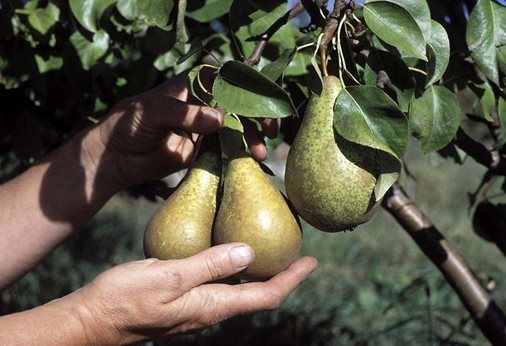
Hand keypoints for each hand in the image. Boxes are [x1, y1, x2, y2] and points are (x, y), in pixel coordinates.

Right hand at [67, 244, 316, 344]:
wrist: (92, 321)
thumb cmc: (126, 299)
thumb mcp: (169, 277)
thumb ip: (209, 265)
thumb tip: (249, 253)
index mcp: (212, 306)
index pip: (265, 296)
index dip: (291, 279)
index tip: (312, 261)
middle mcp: (210, 309)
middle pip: (257, 294)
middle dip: (281, 274)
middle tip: (296, 251)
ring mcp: (196, 306)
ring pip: (240, 289)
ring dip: (259, 271)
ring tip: (270, 248)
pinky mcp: (183, 299)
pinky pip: (219, 283)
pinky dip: (234, 267)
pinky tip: (228, 250)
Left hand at [93, 71, 278, 188]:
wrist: (115, 157)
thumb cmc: (128, 123)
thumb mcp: (154, 112)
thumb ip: (186, 115)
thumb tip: (220, 119)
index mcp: (193, 85)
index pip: (226, 80)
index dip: (247, 89)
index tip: (260, 103)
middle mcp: (203, 104)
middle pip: (238, 106)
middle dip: (256, 116)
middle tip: (270, 130)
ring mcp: (204, 128)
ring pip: (236, 129)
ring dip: (251, 139)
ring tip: (259, 153)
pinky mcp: (202, 150)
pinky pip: (226, 150)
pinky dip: (239, 154)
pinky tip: (250, 161)